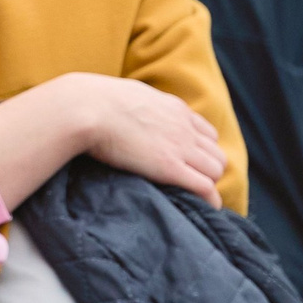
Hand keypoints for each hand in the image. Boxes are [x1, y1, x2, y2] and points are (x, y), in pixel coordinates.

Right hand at [76, 75, 225, 205]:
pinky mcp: (169, 167)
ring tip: (195, 198)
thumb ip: (138, 105)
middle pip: (217, 154)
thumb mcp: (127, 95)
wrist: (86, 108)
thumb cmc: (94, 101)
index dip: (202, 151)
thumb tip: (127, 108)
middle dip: (209, 170)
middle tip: (191, 184)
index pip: (207, 134)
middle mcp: (183, 127)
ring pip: (216, 170)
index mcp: (174, 109)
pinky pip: (205, 187)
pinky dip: (210, 199)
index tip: (190, 164)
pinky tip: (206, 208)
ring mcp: (179, 146)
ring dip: (209, 184)